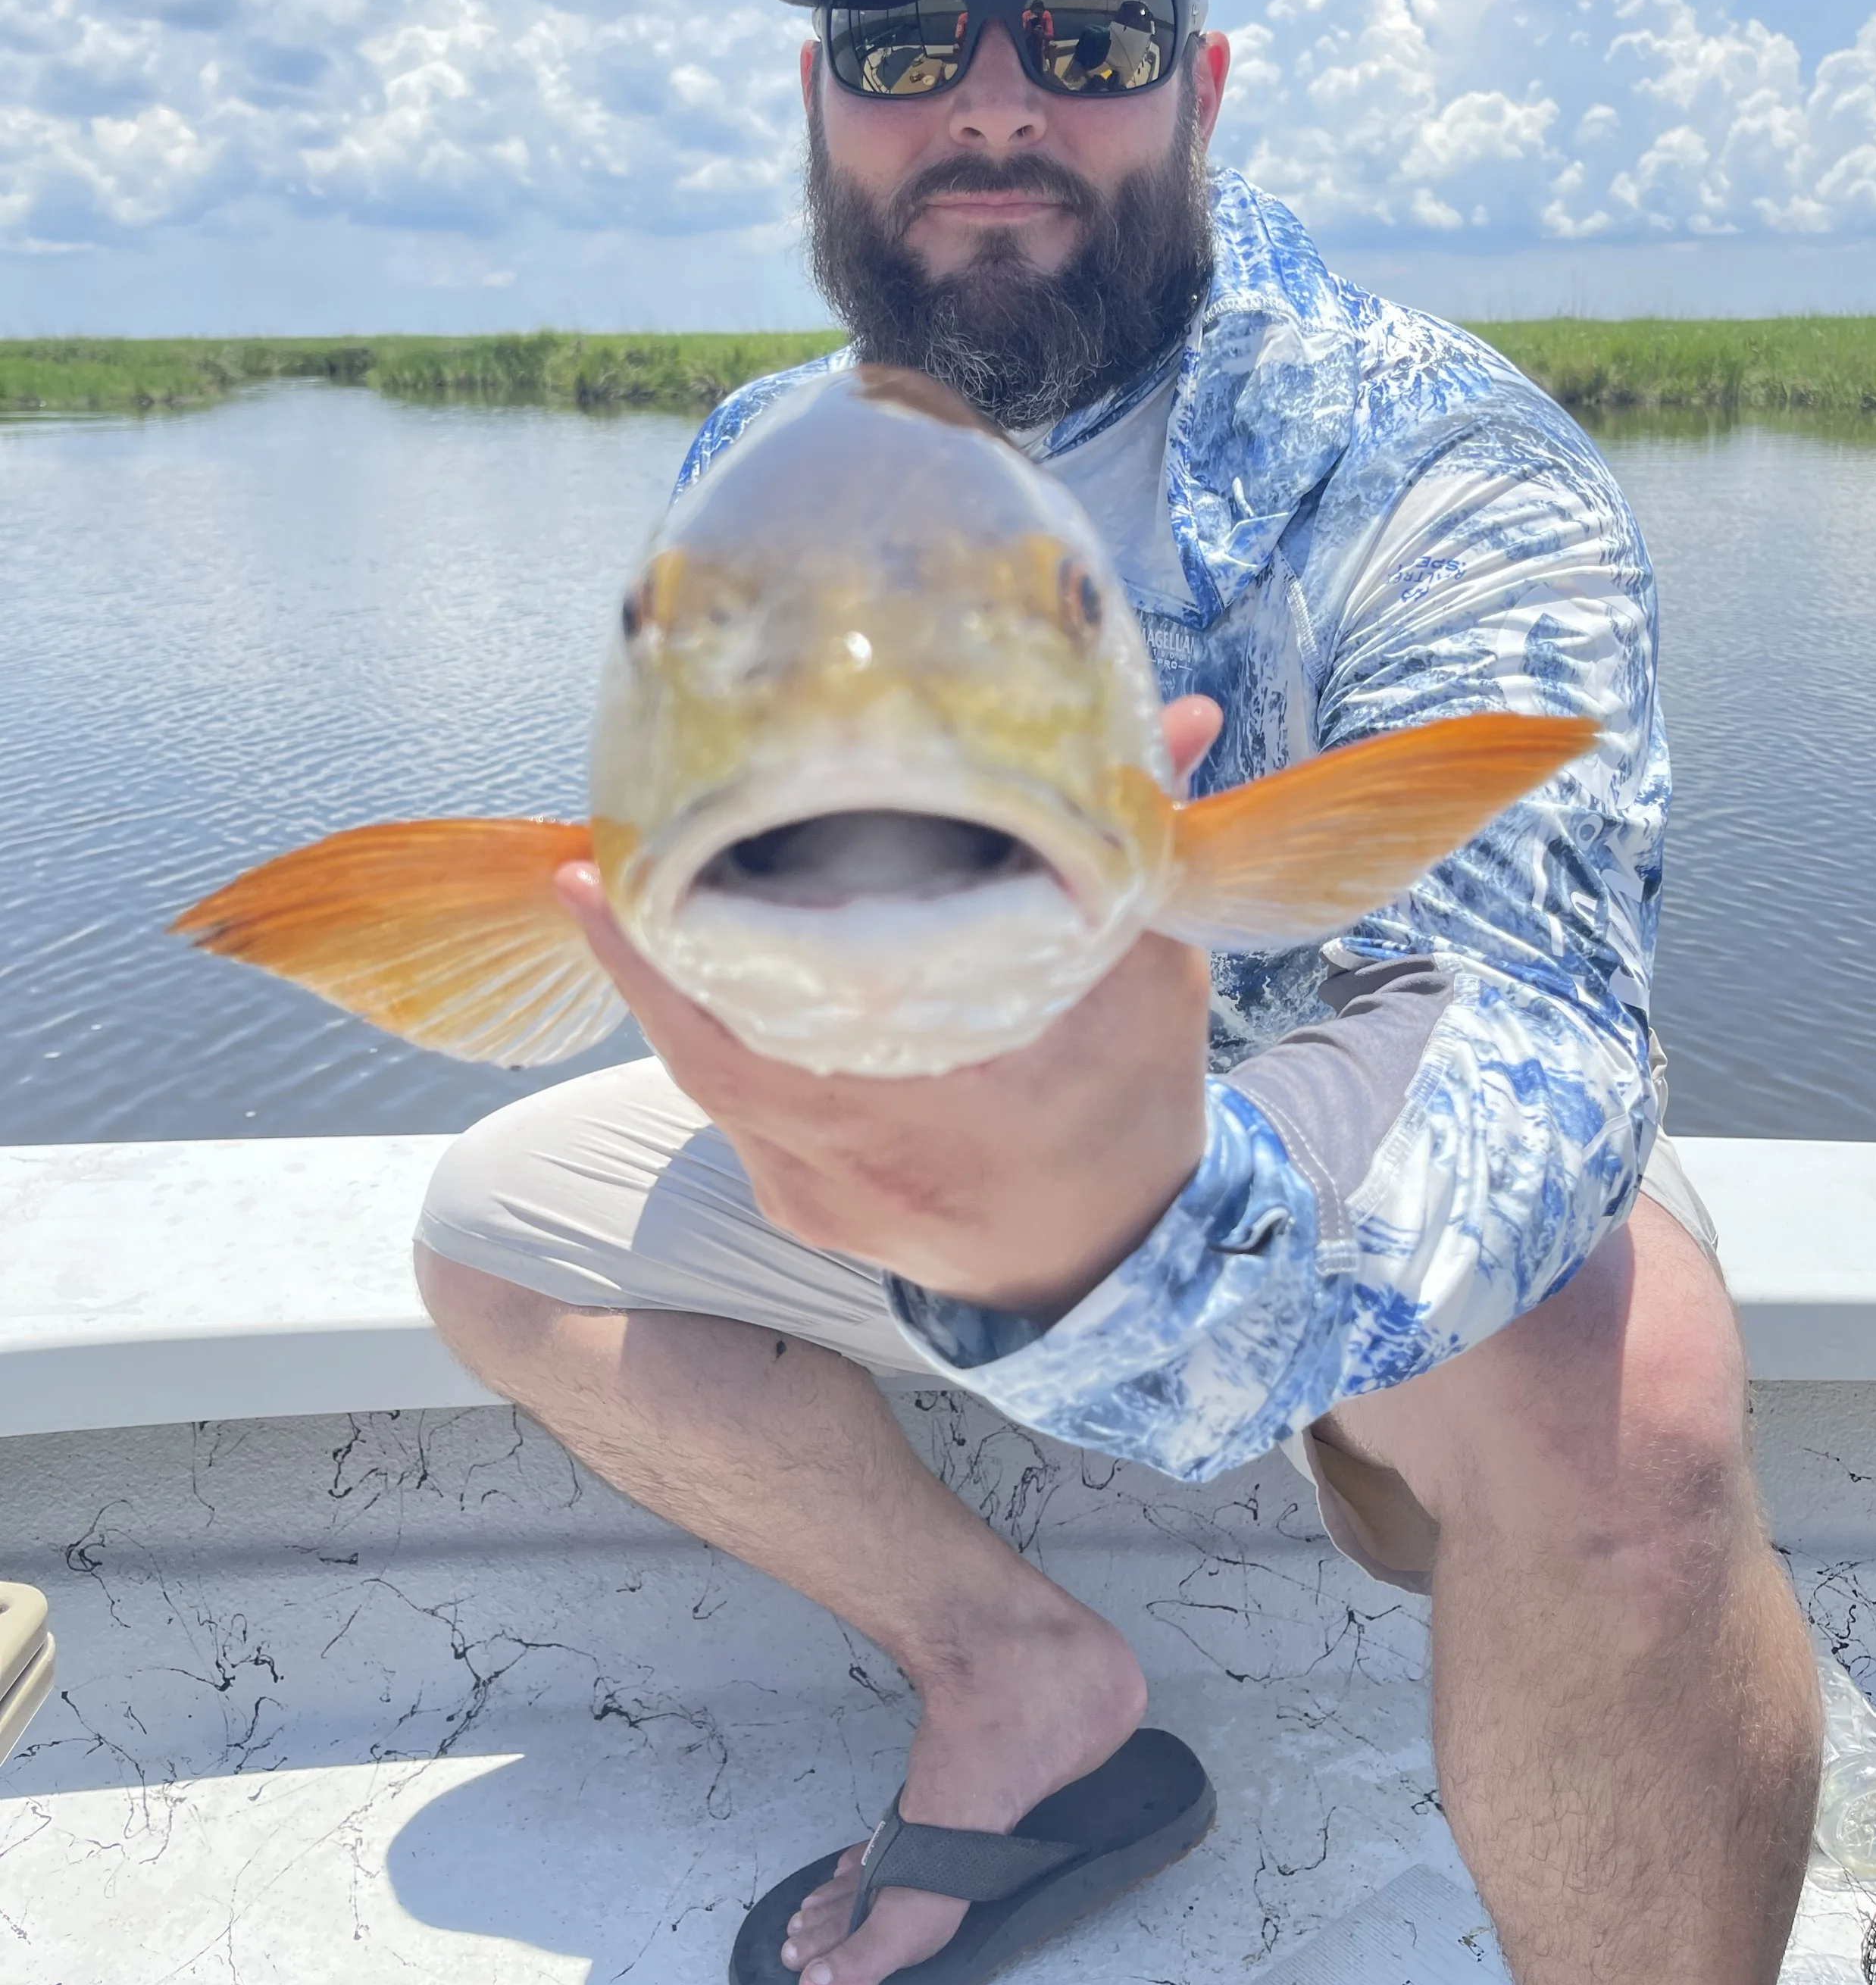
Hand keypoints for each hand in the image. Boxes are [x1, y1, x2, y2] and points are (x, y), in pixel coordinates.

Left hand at [555, 699, 1222, 1321]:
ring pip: (707, 1074)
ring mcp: (809, 1196)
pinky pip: (728, 1106)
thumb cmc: (1129, 1112)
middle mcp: (849, 1165)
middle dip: (648, 941)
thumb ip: (1144, 850)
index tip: (585, 875)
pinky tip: (695, 967)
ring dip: (671, 985)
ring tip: (633, 889)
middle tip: (597, 850)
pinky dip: (708, 1032)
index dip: (657, 953)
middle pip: (701, 1042)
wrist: (1111, 1264)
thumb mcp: (1152, 980)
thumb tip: (1181, 720)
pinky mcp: (795, 1207)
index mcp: (935, 1111)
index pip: (755, 1026)